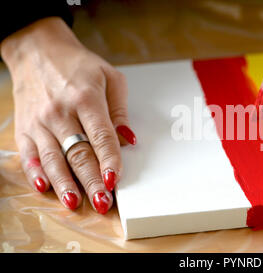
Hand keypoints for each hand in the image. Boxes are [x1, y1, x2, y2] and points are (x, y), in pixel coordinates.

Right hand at [1, 17, 135, 213]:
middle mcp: (60, 112)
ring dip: (65, 184)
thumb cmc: (77, 64)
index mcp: (85, 98)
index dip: (109, 160)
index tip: (115, 180)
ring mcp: (39, 122)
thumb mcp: (110, 77)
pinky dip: (36, 173)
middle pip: (78, 153)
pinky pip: (29, 155)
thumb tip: (128, 139)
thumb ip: (120, 110)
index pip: (101, 136)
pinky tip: (45, 188)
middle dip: (91, 181)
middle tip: (103, 203)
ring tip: (76, 203)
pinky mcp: (24, 128)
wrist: (36, 50)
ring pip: (53, 159)